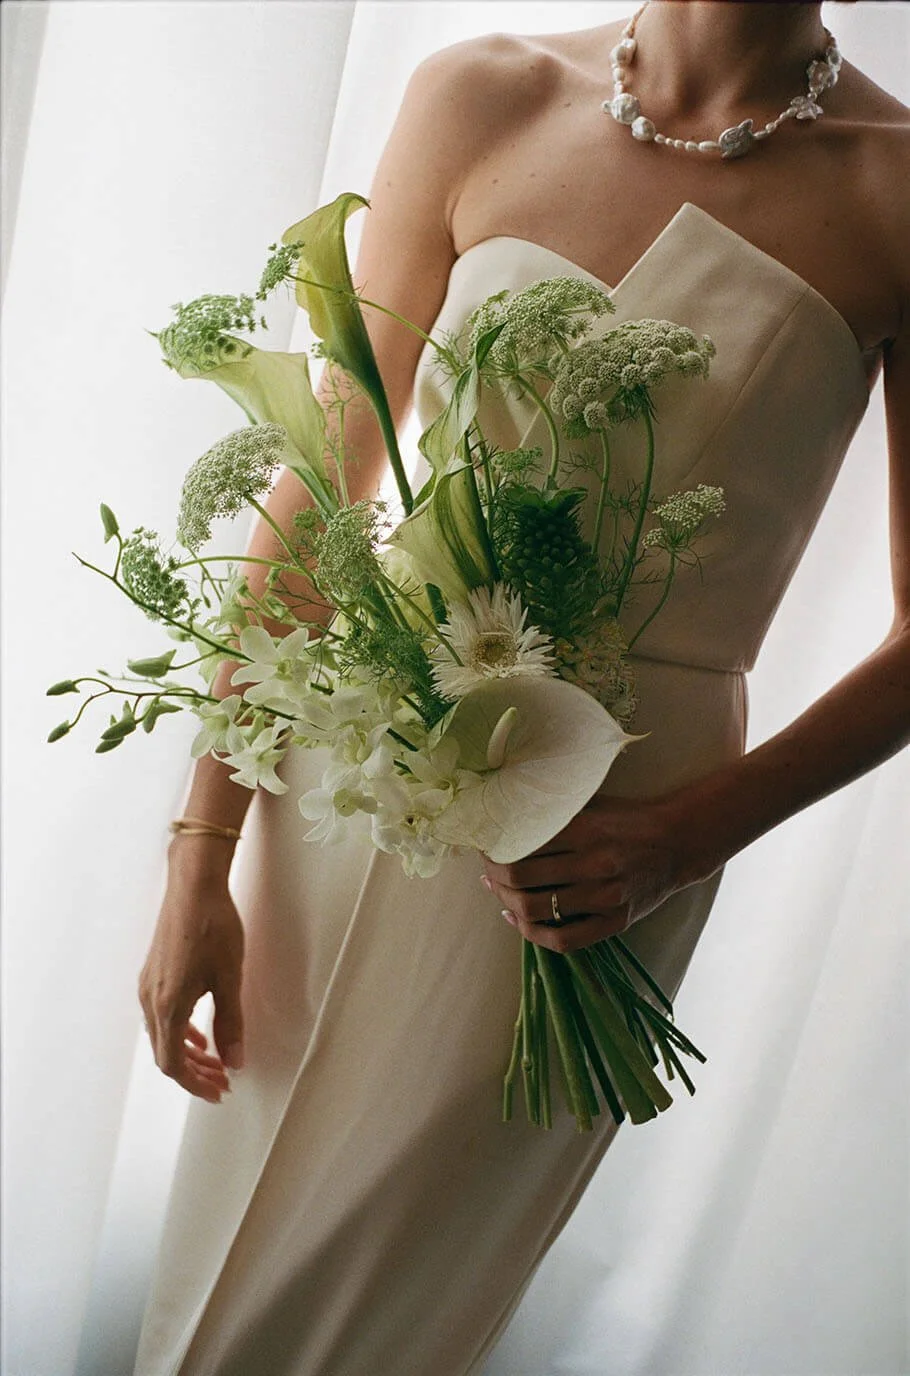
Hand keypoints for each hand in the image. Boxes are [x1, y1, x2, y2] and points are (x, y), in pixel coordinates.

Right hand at [138, 850, 244, 1101]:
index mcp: (167, 1006)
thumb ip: (231, 1023)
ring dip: (188, 1053)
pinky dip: (180, 1032)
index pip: (173, 1064)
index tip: (219, 1091)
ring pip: (162, 1035)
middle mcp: (150, 999)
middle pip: (166, 1054)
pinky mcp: (153, 973)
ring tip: (216, 1059)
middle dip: (195, 1072)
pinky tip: (199, 1032)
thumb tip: (235, 1061)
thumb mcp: (230, 978)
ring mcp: (148, 985)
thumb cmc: (213, 926)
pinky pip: (161, 1016)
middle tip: (223, 1080)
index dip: (195, 1084)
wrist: (193, 885)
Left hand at [482, 792, 711, 952]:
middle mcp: (594, 863)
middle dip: (494, 876)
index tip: (484, 846)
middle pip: (521, 879)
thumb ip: (554, 812)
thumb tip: (504, 815)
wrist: (680, 841)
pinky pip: (564, 940)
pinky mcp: (615, 922)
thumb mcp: (593, 804)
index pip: (521, 845)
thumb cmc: (629, 819)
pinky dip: (532, 934)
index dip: (494, 849)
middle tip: (486, 870)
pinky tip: (517, 920)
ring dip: (506, 903)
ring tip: (497, 893)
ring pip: (536, 910)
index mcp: (585, 828)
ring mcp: (605, 897)